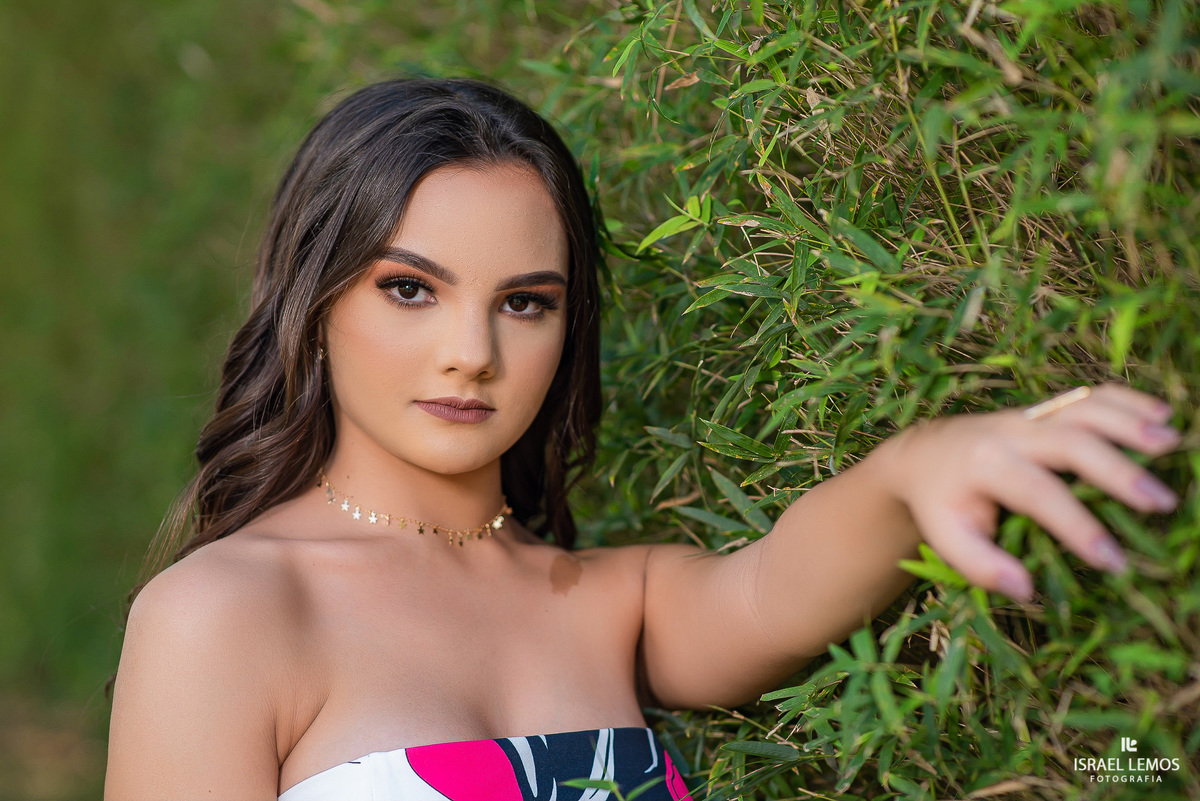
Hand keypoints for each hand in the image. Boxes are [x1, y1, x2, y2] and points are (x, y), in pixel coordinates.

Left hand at [879, 382, 1180, 601]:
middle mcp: (1010, 433)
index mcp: (985, 465)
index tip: (1114, 561)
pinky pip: (1088, 395)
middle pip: (1070, 442)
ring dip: (1130, 421)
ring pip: (1083, 408)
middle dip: (1117, 470)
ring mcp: (1031, 415)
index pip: (1038, 494)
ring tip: (1173, 444)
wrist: (925, 454)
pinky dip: (1126, 399)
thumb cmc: (941, 502)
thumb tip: (1026, 589)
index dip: (1077, 527)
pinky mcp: (1046, 409)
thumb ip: (979, 565)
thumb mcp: (945, 537)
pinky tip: (1162, 413)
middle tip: (1162, 502)